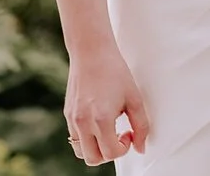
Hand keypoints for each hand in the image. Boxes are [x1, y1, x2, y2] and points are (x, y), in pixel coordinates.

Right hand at [65, 44, 150, 165]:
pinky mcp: (67, 114)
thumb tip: (141, 148)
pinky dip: (87, 138)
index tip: (129, 133)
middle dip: (109, 153)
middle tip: (119, 135)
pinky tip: (98, 120)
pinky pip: (75, 138)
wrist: (91, 51)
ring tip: (107, 130)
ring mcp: (72, 119)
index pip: (111, 153)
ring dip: (96, 148)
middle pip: (94, 159)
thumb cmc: (116, 72)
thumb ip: (141, 126)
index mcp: (101, 119)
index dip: (124, 148)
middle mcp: (83, 122)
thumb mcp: (135, 98)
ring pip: (81, 152)